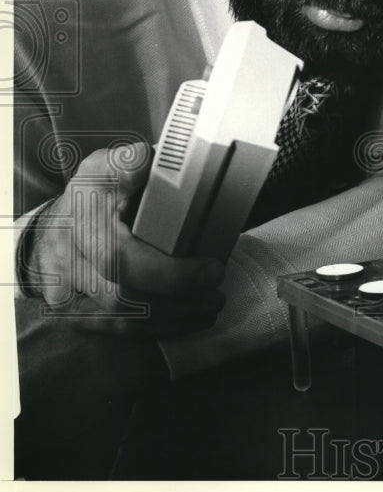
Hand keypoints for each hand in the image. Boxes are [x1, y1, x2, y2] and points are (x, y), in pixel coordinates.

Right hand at [23, 141, 225, 337]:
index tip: (214, 269)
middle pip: (126, 298)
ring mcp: (68, 293)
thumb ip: (129, 162)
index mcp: (84, 223)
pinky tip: (190, 320)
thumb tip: (149, 159)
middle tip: (219, 291)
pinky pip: (118, 332)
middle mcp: (71, 262)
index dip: (172, 273)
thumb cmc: (92, 196)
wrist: (54, 228)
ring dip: (176, 318)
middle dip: (182, 300)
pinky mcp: (75, 315)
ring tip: (212, 305)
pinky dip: (159, 330)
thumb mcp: (107, 168)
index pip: (122, 260)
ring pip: (124, 321)